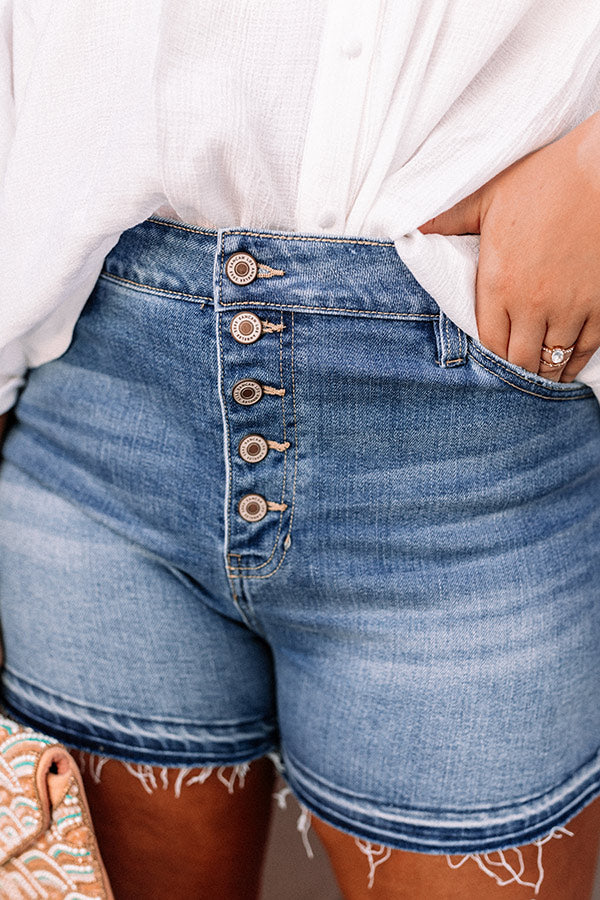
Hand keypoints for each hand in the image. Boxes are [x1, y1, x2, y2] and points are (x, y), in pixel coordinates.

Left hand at [418, 112, 599, 381]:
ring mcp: (569, 307)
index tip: (491, 359)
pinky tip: (568, 367)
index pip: (489, 342)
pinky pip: (586, 347)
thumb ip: (450, 219)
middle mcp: (532, 304)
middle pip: (520, 359)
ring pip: (553, 360)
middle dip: (516, 371)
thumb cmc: (545, 178)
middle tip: (514, 375)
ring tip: (541, 377)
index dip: (490, 357)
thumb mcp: (487, 196)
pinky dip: (576, 362)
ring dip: (545, 372)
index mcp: (499, 283)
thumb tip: (412, 228)